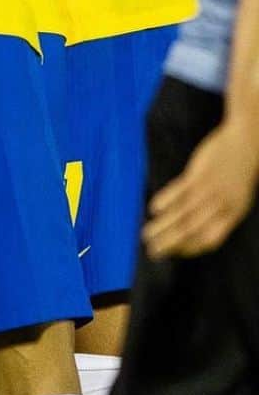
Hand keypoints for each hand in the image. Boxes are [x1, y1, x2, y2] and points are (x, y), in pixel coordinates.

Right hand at [144, 117, 258, 258]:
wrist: (247, 141)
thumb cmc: (240, 170)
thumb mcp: (237, 196)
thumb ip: (221, 212)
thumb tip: (200, 226)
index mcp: (232, 214)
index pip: (210, 240)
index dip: (191, 249)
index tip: (175, 252)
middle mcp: (220, 205)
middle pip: (191, 230)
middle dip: (170, 244)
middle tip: (153, 253)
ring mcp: (209, 189)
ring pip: (182, 213)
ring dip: (163, 227)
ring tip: (146, 235)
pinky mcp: (198, 174)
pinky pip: (179, 191)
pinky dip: (165, 201)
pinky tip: (153, 209)